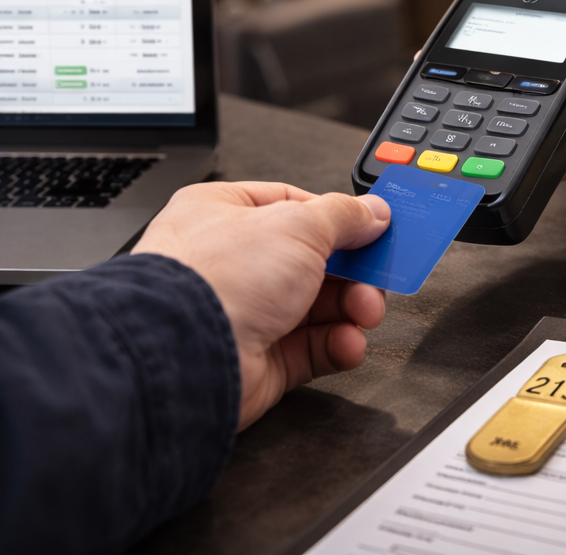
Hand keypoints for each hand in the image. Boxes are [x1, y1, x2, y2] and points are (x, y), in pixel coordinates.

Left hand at [132, 181, 389, 429]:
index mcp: (226, 212)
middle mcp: (232, 262)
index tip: (375, 229)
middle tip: (380, 275)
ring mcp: (244, 312)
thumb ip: (344, 215)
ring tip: (366, 312)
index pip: (295, 206)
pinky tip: (348, 342)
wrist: (186, 355)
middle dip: (353, 271)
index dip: (339, 218)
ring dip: (350, 309)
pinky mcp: (258, 359)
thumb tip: (372, 211)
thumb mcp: (298, 225)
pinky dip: (336, 345)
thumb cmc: (215, 280)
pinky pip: (310, 348)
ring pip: (317, 306)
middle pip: (313, 260)